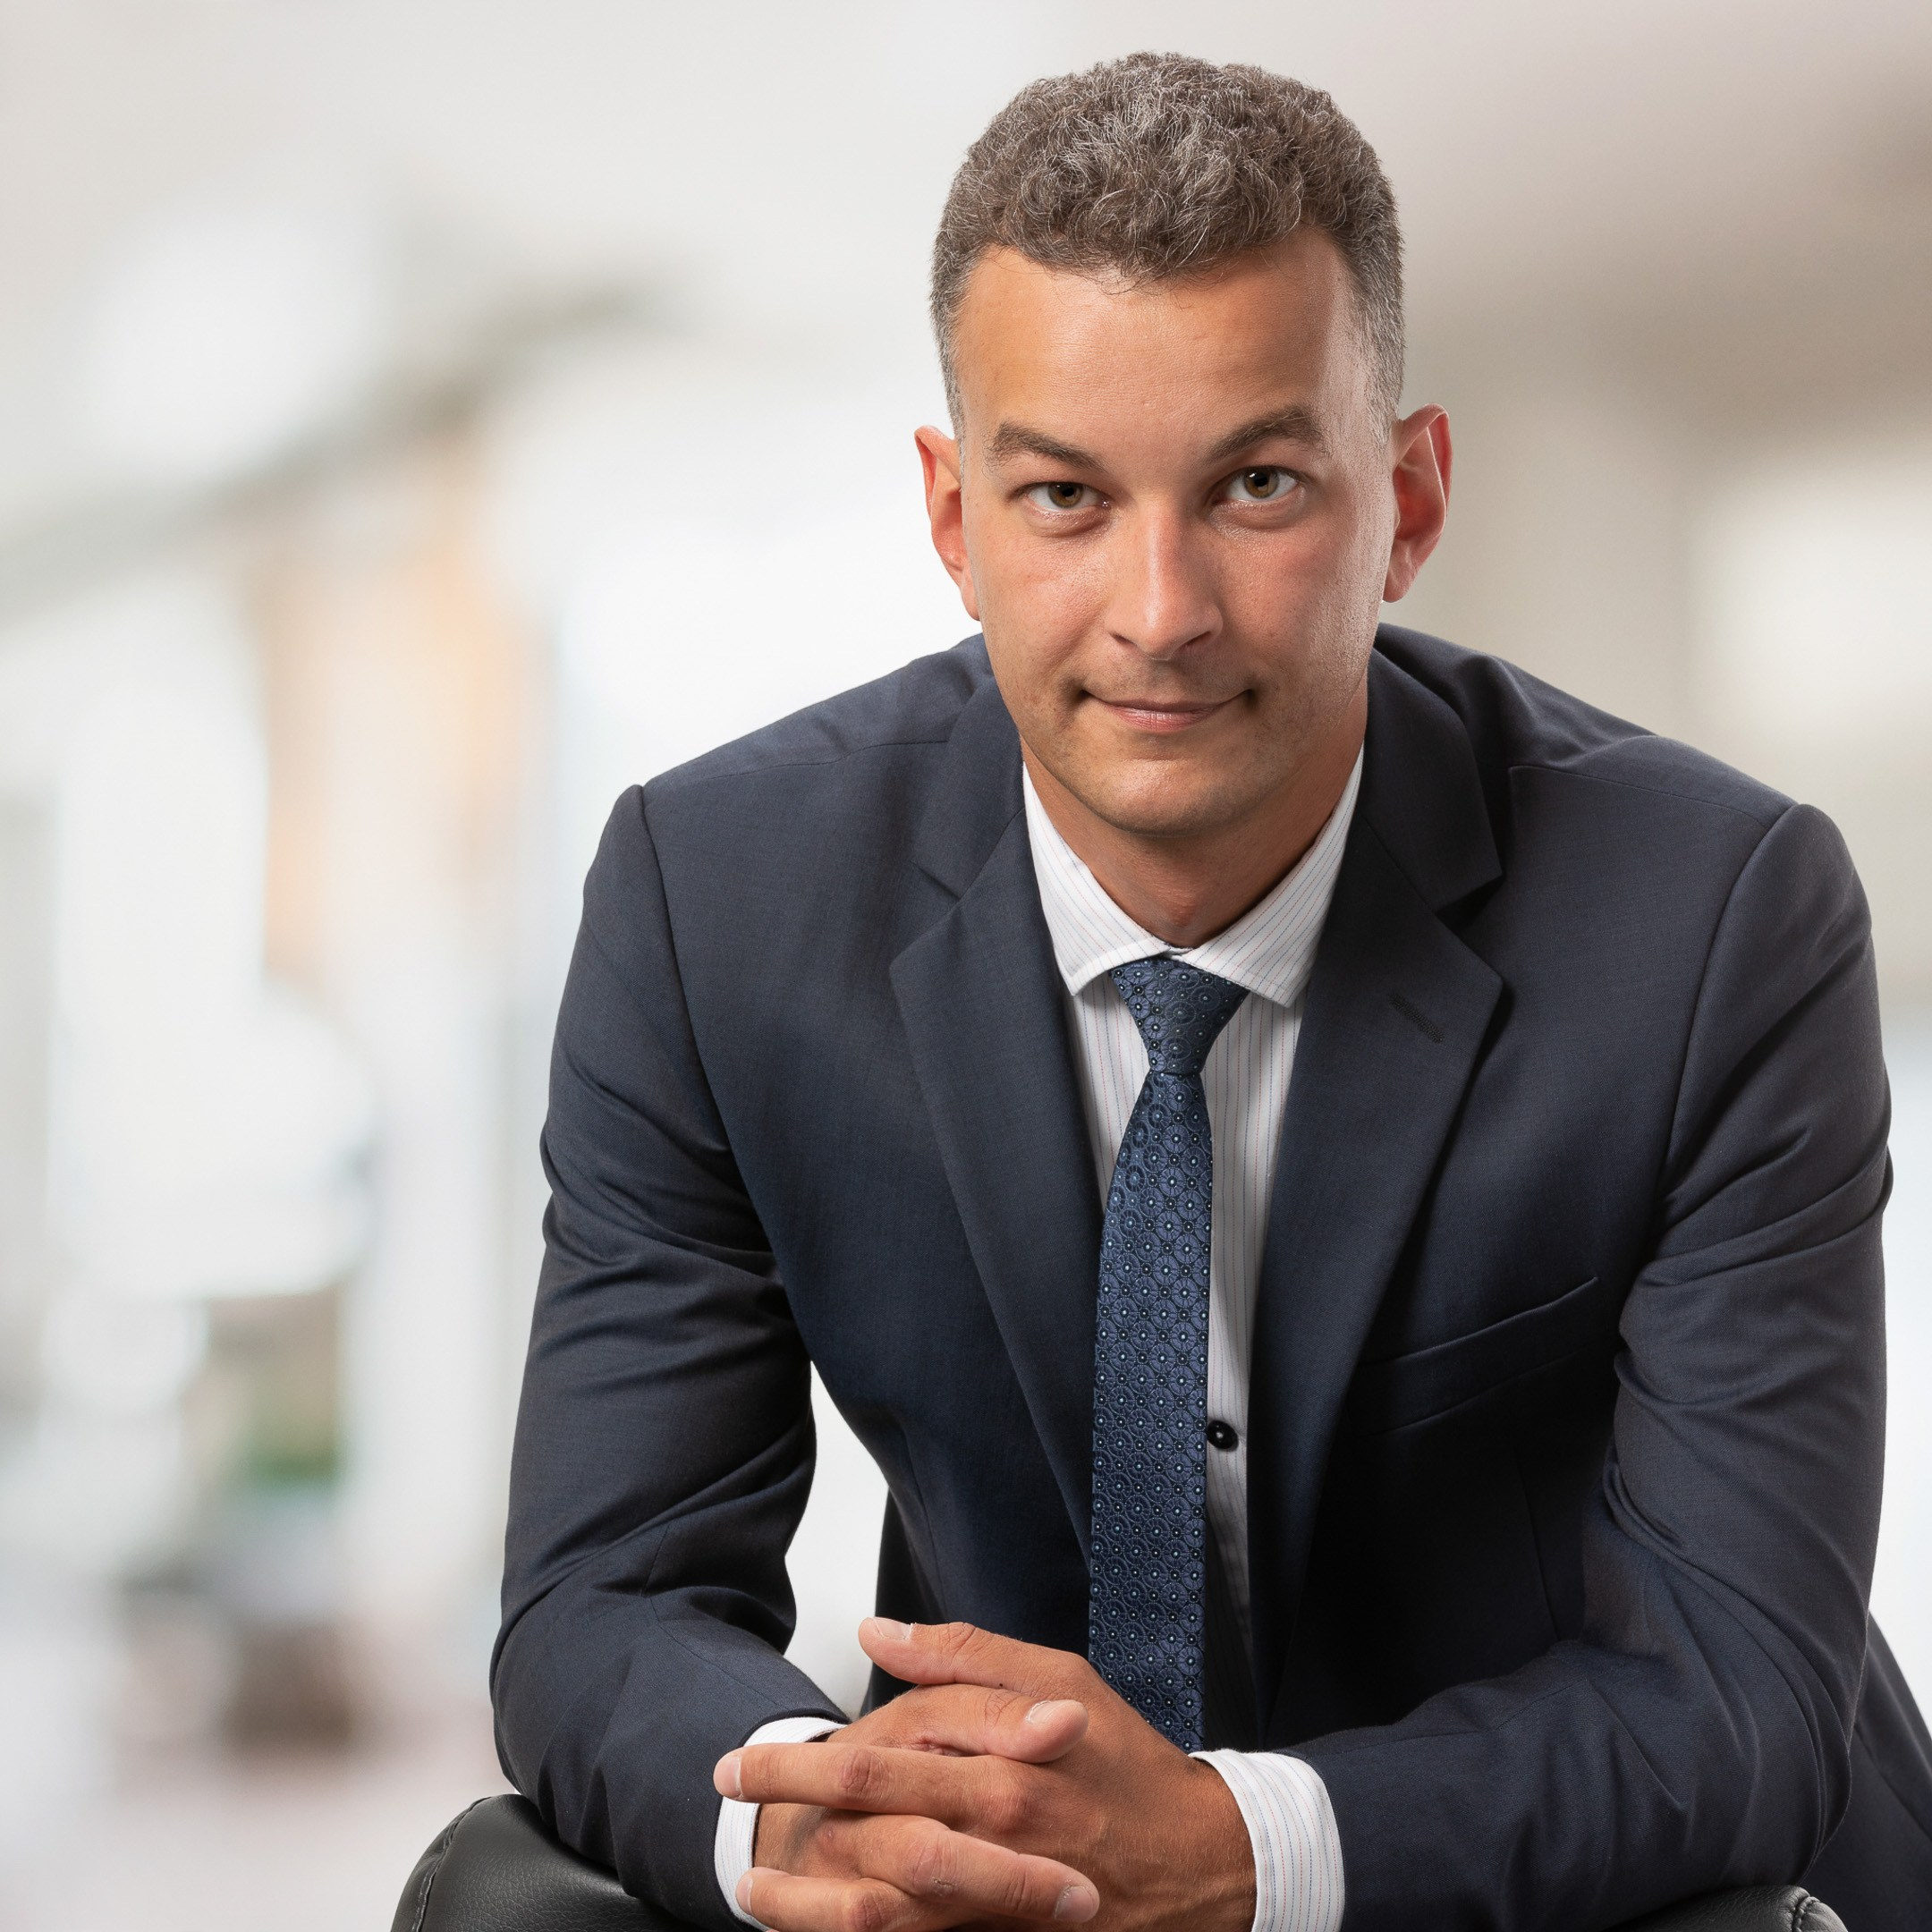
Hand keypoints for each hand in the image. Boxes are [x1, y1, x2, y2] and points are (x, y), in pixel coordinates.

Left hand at [713, 1620, 1253, 1931]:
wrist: (1199, 1866)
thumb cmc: (1127, 1762)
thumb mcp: (1060, 1677)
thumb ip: (964, 1654)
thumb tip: (876, 1629)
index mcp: (1003, 1763)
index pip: (881, 1753)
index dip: (805, 1759)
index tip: (749, 1758)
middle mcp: (992, 1835)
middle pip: (866, 1820)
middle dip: (788, 1805)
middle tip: (728, 1791)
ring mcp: (995, 1900)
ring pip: (879, 1905)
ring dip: (806, 1899)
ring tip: (750, 1889)